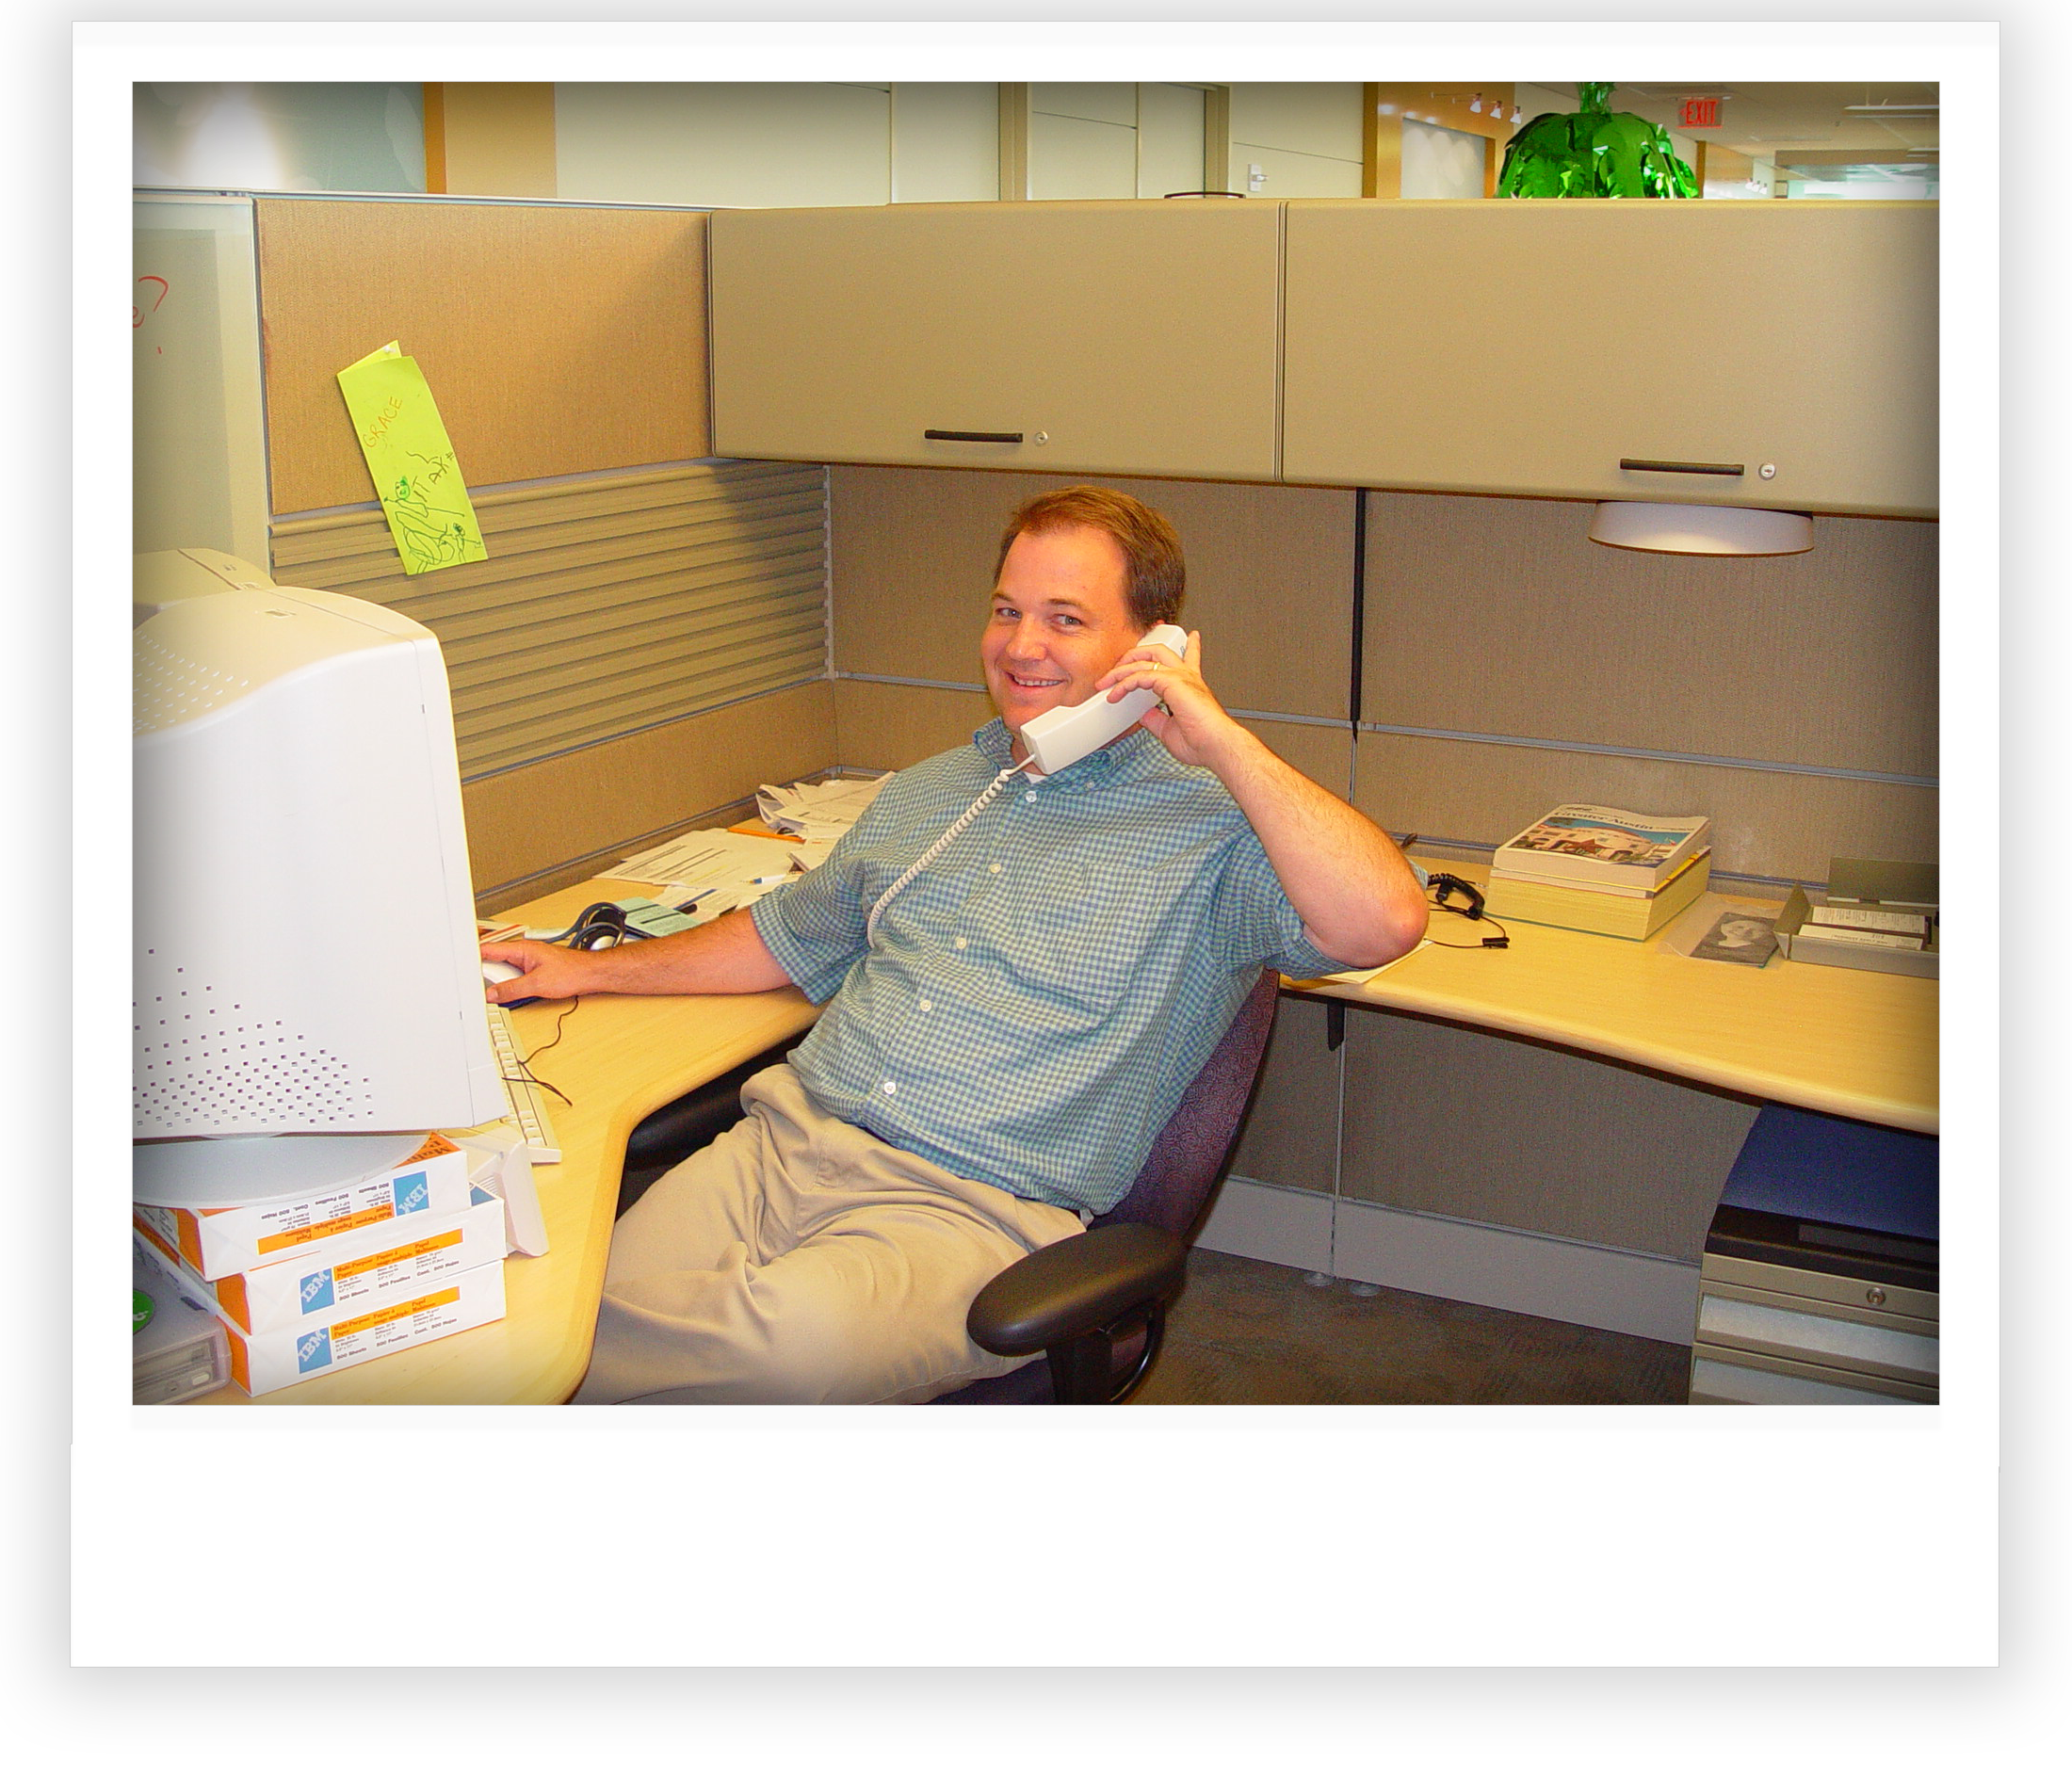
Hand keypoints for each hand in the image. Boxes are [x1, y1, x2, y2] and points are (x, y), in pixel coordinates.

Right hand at [480, 938, 597, 1004]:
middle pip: (494, 962)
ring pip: (504, 972)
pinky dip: (510, 985)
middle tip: (479, 988)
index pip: (488, 949)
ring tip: (497, 993)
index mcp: (521, 949)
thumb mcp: (537, 984)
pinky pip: (514, 977)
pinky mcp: (533, 971)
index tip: (460, 967)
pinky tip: (511, 993)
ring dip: (500, 982)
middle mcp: (523, 953)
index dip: (472, 957)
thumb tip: (493, 994)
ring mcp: (528, 962)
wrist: (591, 974)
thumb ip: (512, 989)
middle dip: (486, 975)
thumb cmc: (572, 971)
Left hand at [1094, 630, 1236, 770]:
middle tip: (1117, 666)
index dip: (1192, 646)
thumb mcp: (1170, 730)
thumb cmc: (1202, 742)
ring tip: (1106, 682)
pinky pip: (1140, 676)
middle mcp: (1187, 676)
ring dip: (1120, 670)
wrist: (1215, 745)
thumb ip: (1156, 718)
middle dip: (1134, 654)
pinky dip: (1124, 684)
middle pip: (1158, 650)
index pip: (1190, 658)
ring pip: (1145, 659)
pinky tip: (1115, 694)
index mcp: (1191, 686)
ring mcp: (1179, 676)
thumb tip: (1143, 714)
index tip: (1193, 637)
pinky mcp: (1171, 681)